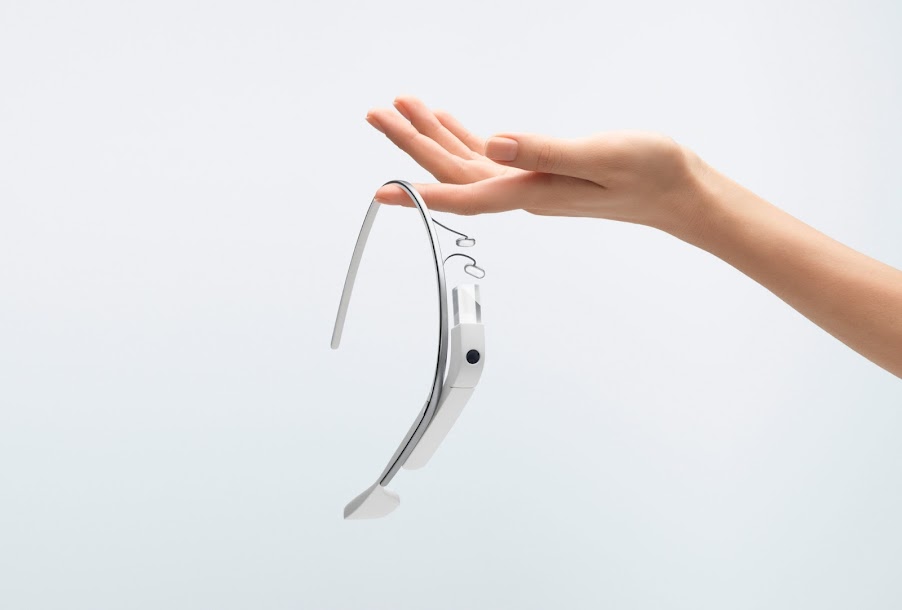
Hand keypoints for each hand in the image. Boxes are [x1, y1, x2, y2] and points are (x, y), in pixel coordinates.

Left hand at [366, 96, 708, 237]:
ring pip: (469, 162)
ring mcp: (530, 184)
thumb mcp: (598, 155)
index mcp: (531, 191)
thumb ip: (543, 151)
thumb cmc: (650, 173)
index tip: (380, 191)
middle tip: (379, 114)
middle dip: (413, 143)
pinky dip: (466, 137)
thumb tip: (494, 144)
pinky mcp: (542, 173)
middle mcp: (523, 192)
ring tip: (405, 106)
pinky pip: (492, 158)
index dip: (417, 193)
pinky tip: (452, 122)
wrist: (679, 191)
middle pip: (454, 172)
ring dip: (435, 136)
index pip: (462, 194)